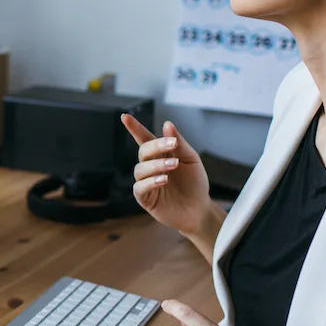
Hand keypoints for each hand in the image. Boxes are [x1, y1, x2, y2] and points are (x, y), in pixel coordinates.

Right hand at [121, 115, 212, 235]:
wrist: (199, 208)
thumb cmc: (194, 183)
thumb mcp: (191, 159)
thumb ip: (179, 143)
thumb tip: (167, 124)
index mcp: (160, 154)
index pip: (144, 138)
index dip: (134, 128)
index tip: (125, 117)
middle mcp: (150, 166)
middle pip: (143, 151)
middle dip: (156, 146)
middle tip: (172, 146)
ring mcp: (146, 182)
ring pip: (140, 169)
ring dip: (156, 165)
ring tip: (173, 166)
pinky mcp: (145, 198)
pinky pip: (139, 188)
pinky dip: (150, 182)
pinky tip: (163, 180)